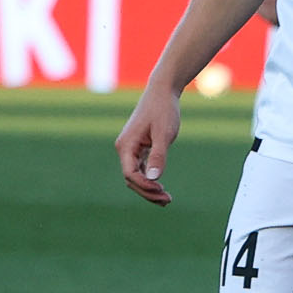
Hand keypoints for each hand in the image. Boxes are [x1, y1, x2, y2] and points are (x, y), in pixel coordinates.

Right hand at [116, 87, 181, 205]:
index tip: (161, 190)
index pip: (130, 174)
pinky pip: (141, 170)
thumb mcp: (164, 133)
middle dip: (147, 192)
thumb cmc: (163, 110)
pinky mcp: (139, 149)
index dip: (144, 186)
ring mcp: (131, 150)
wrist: (163, 92)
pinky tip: (161, 189)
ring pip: (136, 177)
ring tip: (167, 200)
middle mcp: (125, 149)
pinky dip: (150, 180)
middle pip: (131, 179)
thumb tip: (154, 178)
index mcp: (126, 145)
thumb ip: (158, 155)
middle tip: (167, 201)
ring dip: (149, 189)